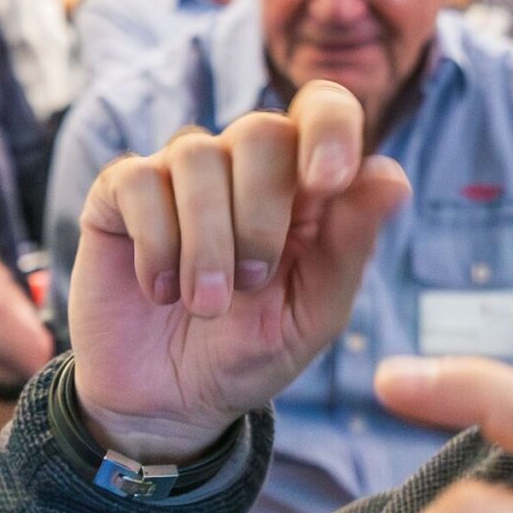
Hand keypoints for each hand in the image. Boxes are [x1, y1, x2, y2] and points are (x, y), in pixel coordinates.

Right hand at [68, 81, 410, 460]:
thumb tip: (393, 179)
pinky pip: (140, 181)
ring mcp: (178, 174)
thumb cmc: (249, 353)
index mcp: (301, 184)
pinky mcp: (120, 194)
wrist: (170, 403)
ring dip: (206, 242)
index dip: (329, 129)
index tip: (325, 182)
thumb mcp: (313, 316)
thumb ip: (350, 248)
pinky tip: (160, 288)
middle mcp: (241, 165)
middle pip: (260, 131)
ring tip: (204, 304)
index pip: (323, 109)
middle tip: (251, 284)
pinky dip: (156, 243)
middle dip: (261, 215)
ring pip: (197, 156)